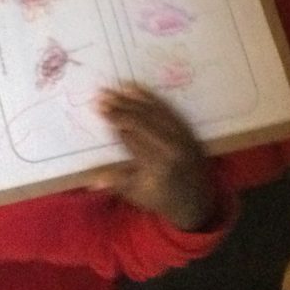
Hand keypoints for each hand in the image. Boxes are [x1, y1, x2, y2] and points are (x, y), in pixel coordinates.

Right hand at [95, 84, 216, 230]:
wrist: (198, 200)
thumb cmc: (163, 199)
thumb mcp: (138, 195)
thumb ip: (116, 183)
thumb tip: (91, 181)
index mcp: (156, 164)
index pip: (129, 136)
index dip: (113, 120)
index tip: (99, 108)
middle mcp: (170, 147)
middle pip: (141, 121)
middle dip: (119, 107)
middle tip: (102, 94)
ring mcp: (180, 136)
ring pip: (154, 112)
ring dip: (134, 99)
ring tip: (117, 88)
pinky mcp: (187, 130)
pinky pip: (168, 110)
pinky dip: (152, 99)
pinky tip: (139, 90)